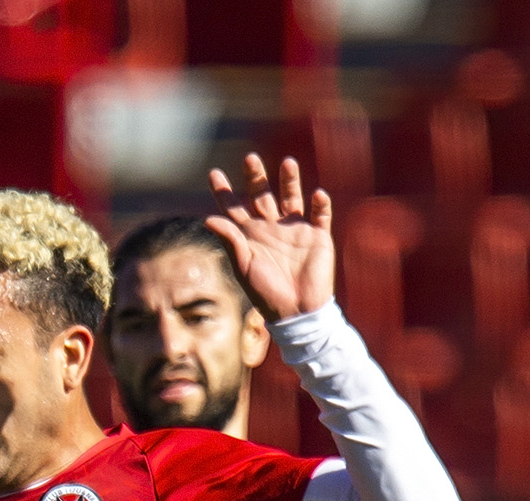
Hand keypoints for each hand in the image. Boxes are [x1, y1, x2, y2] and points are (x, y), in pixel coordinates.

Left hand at [205, 154, 335, 322]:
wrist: (297, 312)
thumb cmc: (266, 293)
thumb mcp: (244, 266)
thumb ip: (230, 240)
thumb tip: (208, 219)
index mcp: (250, 235)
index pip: (234, 208)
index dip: (224, 192)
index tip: (214, 173)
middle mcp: (271, 228)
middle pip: (262, 195)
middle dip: (256, 177)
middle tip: (250, 158)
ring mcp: (295, 230)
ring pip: (292, 197)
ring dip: (290, 181)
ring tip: (287, 162)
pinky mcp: (318, 237)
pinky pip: (321, 215)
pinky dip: (321, 204)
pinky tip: (317, 195)